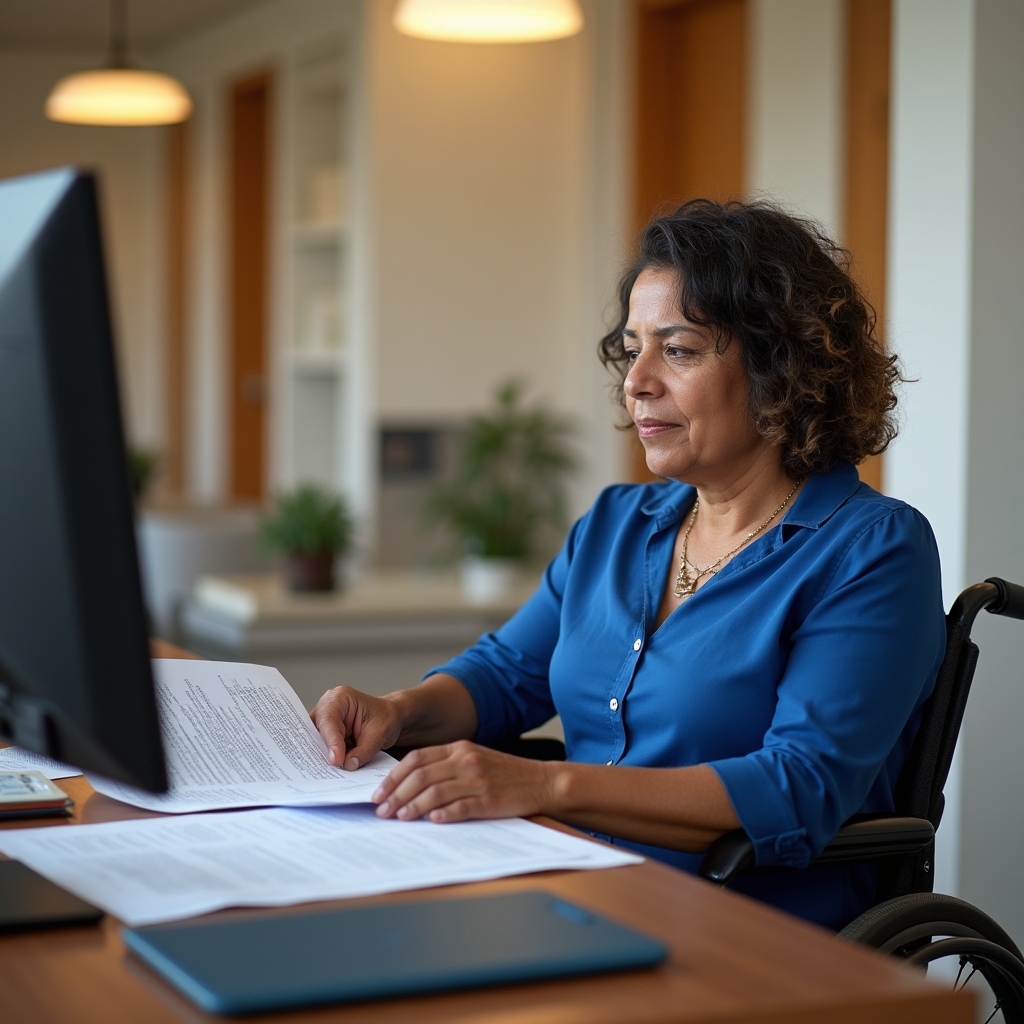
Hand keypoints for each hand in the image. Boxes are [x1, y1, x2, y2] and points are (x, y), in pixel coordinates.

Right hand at [310, 686, 402, 770]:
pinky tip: (335, 770)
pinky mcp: (327, 735)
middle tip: (332, 769)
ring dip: (326, 757)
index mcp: (340, 698)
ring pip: (317, 742)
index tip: (336, 760)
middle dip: (324, 751)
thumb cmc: (385, 718)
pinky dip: (330, 759)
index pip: (329, 720)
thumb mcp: (380, 734)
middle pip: (317, 731)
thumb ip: (364, 751)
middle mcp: (328, 707)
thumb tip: (348, 765)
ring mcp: (325, 721)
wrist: (390, 718)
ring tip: (334, 772)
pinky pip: (323, 749)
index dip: (331, 741)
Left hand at [371, 741, 555, 822]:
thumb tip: (408, 784)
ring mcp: (477, 780)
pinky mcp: (489, 800)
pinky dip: (443, 814)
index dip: (393, 777)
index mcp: (458, 748)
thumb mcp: (473, 758)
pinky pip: (460, 807)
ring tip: (399, 818)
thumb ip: (445, 766)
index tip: (379, 793)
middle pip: (421, 776)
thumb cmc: (503, 773)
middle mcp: (465, 761)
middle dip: (396, 794)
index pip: (416, 760)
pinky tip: (430, 821)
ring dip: (413, 806)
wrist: (540, 781)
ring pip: (435, 792)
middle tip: (382, 810)